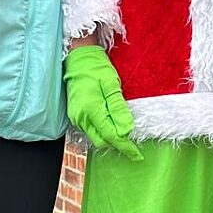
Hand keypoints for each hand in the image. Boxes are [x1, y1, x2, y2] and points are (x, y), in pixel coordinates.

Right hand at [63, 45, 142, 161]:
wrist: (79, 58)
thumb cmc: (96, 68)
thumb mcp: (112, 84)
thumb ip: (118, 108)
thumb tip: (126, 130)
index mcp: (90, 109)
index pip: (110, 136)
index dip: (125, 147)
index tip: (136, 154)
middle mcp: (80, 117)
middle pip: (101, 141)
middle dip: (117, 143)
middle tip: (133, 143)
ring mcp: (76, 116)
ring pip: (95, 136)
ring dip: (109, 136)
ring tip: (123, 130)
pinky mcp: (76, 114)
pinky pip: (91, 129)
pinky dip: (102, 130)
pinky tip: (111, 123)